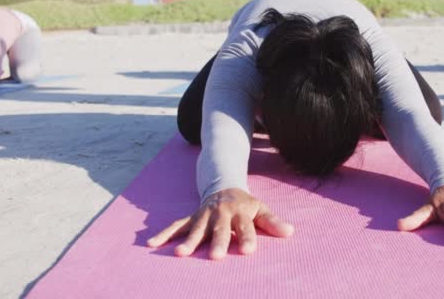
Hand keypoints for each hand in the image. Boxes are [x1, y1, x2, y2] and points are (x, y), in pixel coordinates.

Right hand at [147, 188, 293, 259]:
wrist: (224, 186)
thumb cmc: (246, 205)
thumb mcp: (261, 209)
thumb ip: (273, 222)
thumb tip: (290, 232)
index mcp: (240, 212)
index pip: (246, 227)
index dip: (248, 238)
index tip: (249, 252)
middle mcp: (221, 214)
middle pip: (220, 230)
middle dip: (217, 242)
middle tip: (215, 256)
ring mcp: (204, 215)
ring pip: (196, 229)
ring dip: (188, 241)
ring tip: (181, 254)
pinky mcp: (191, 217)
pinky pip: (176, 225)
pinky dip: (164, 233)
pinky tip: (152, 244)